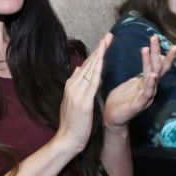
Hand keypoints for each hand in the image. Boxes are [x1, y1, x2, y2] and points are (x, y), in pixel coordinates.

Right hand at [56, 35, 110, 153]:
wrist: (66, 140)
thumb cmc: (72, 123)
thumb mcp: (72, 101)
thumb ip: (75, 84)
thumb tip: (78, 68)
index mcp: (71, 86)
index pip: (86, 66)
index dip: (95, 53)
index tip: (104, 42)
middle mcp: (73, 86)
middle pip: (88, 64)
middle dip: (99, 49)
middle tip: (108, 36)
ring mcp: (77, 93)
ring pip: (90, 70)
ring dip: (99, 55)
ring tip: (107, 42)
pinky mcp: (83, 102)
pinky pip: (92, 83)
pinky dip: (97, 70)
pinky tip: (102, 61)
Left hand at [103, 35, 175, 129]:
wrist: (111, 118)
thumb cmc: (120, 100)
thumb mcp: (132, 82)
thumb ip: (141, 73)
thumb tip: (149, 60)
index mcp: (147, 83)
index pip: (158, 66)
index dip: (164, 54)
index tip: (167, 41)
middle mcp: (150, 88)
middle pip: (157, 67)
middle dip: (157, 52)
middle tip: (155, 37)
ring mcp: (146, 96)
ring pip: (153, 76)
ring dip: (152, 62)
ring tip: (150, 50)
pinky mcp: (139, 104)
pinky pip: (146, 93)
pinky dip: (150, 83)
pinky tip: (152, 75)